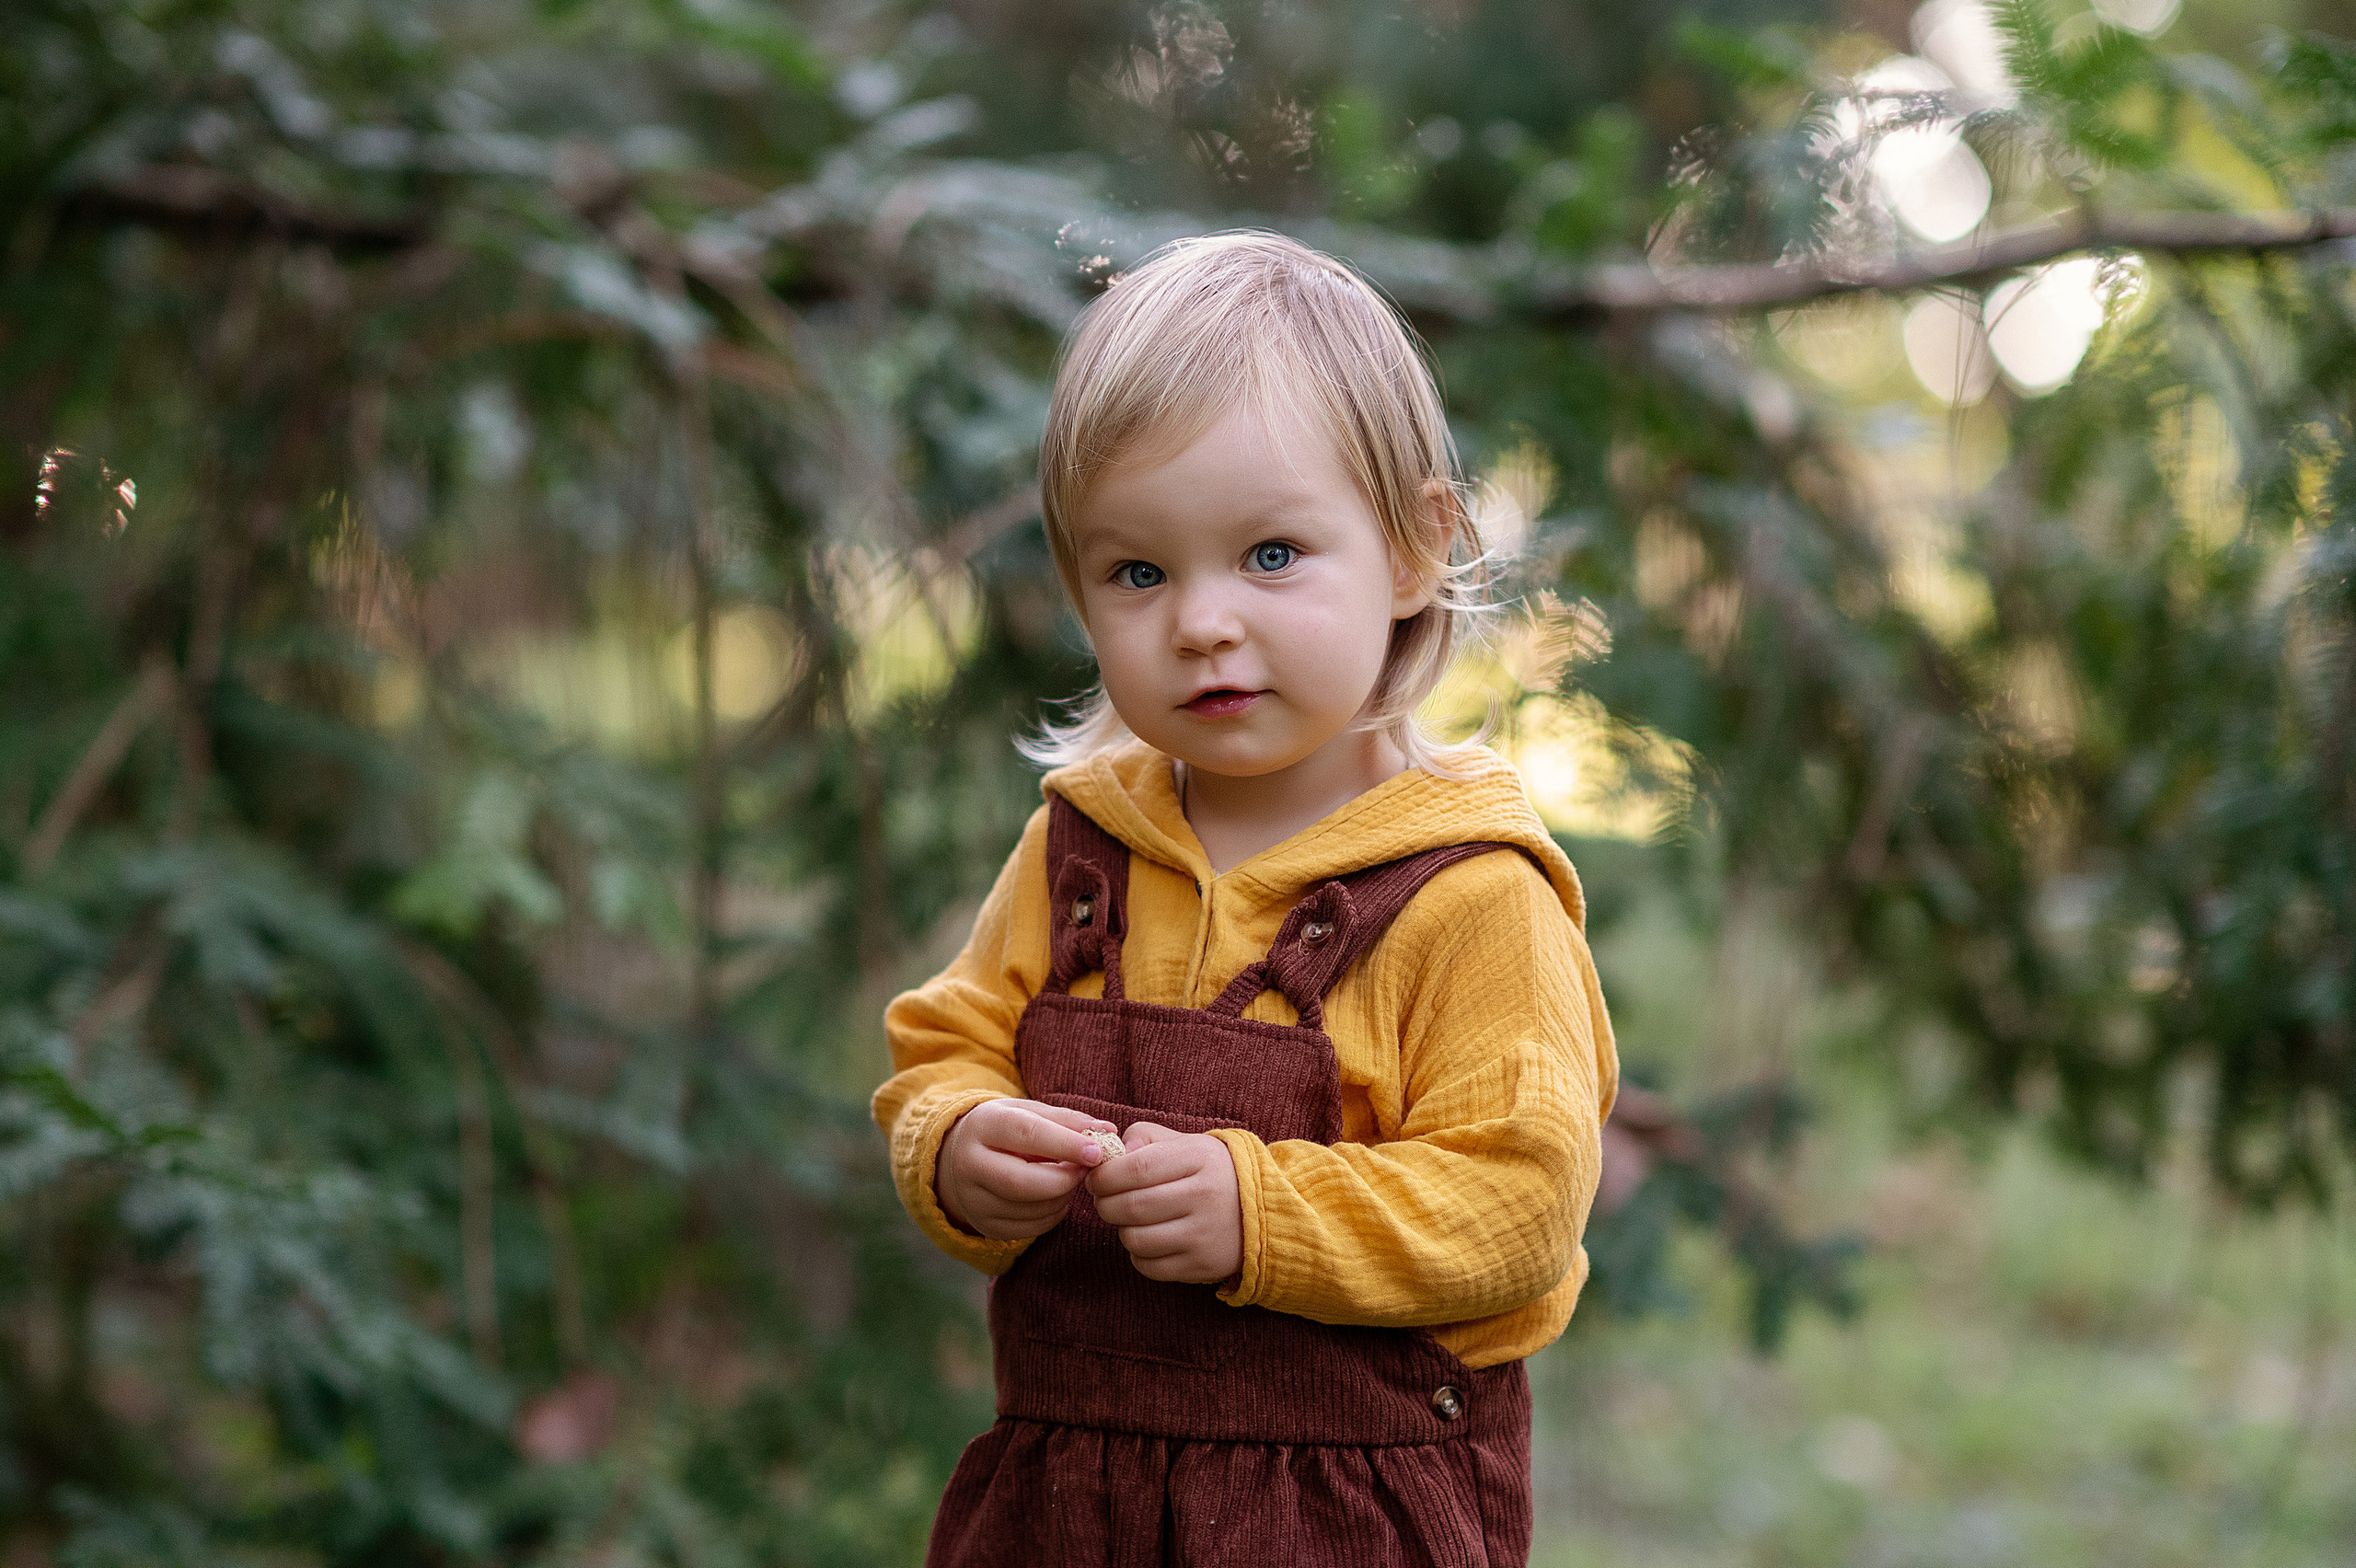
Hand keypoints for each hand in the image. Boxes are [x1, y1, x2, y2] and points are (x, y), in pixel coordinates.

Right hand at [937, 1098, 1115, 1240]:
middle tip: (1088, 1170)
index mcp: (983, 1126)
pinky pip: (1030, 1229)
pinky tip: (1056, 1196)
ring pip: (1030, 1209)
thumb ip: (1068, 1121)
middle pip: (1023, 1182)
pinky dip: (1054, 1214)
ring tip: (1070, 1178)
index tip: (1097, 1151)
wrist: (961, 1157)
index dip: (1065, 1144)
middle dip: (1065, 1179)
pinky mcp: (985, 1226)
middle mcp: (970, 1165)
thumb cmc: (1006, 1129)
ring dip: (1063, 1196)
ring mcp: (974, 1200)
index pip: (1026, 1134)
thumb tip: (1108, 1131)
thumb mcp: (1029, 1112)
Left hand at [1086, 1122, 1242, 1284]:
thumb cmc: (1208, 1171)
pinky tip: (1150, 1238)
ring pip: (1135, 1239)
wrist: (1261, 1210)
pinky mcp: (1201, 1266)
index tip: (1096, 1178)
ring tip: (1131, 1218)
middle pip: (1131, 1206)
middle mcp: (1204, 1197)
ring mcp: (1204, 1235)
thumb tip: (1111, 1157)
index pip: (1136, 1168)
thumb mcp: (1185, 1142)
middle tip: (1105, 1199)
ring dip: (1121, 1229)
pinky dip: (1138, 1254)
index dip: (1105, 1176)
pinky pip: (1148, 1266)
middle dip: (1104, 1204)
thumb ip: (1144, 1137)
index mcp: (1198, 1158)